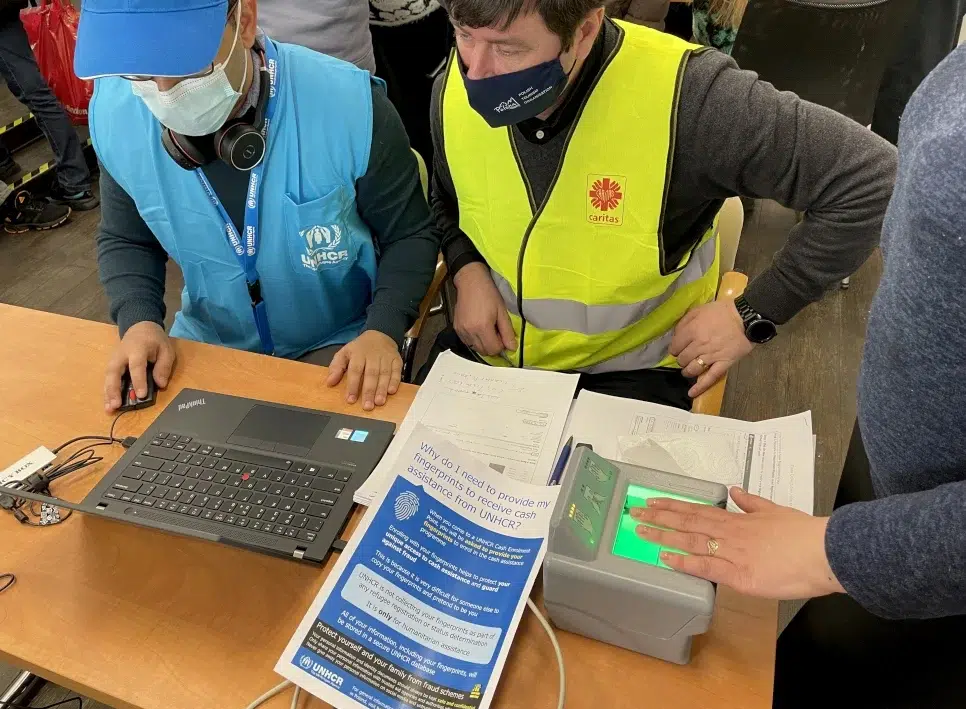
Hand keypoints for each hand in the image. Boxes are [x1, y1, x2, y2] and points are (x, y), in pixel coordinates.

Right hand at [104, 321, 175, 412]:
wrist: (140, 327)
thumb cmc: (155, 340)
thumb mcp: (166, 349)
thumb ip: (164, 366)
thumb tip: (160, 385)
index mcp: (137, 349)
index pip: (136, 366)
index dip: (138, 380)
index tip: (141, 395)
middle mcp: (122, 355)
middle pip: (115, 372)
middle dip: (114, 389)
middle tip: (116, 405)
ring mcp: (114, 360)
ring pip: (108, 377)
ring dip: (108, 393)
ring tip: (109, 409)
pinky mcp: (112, 365)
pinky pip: (108, 379)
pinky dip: (107, 392)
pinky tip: (109, 404)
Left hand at [325, 331, 401, 410]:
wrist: (379, 334)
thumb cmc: (359, 349)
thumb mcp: (344, 353)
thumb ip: (336, 367)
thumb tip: (329, 382)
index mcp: (358, 354)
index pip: (355, 370)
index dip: (353, 385)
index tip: (351, 399)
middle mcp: (373, 355)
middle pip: (371, 374)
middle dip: (369, 391)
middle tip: (367, 406)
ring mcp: (386, 357)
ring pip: (384, 374)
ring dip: (382, 389)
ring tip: (379, 402)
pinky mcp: (396, 360)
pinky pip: (397, 371)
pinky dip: (395, 381)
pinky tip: (391, 391)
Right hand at [453, 262, 516, 356]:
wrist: (471, 282)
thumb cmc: (488, 293)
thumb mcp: (502, 311)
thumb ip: (507, 332)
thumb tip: (512, 347)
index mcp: (482, 327)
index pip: (494, 349)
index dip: (501, 346)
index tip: (504, 337)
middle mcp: (470, 331)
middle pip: (484, 351)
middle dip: (493, 346)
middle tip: (497, 333)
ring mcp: (461, 330)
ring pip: (476, 348)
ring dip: (484, 344)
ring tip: (488, 329)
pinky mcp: (457, 328)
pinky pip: (468, 342)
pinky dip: (475, 340)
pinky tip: (479, 328)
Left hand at [630, 488, 844, 599]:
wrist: (824, 552)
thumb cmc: (804, 533)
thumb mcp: (775, 510)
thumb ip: (752, 502)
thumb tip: (735, 491)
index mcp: (738, 519)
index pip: (697, 510)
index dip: (672, 506)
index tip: (651, 502)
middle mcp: (730, 533)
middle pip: (688, 522)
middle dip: (659, 518)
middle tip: (634, 514)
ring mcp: (732, 553)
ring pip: (691, 541)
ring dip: (664, 536)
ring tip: (641, 532)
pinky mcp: (739, 575)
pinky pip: (707, 567)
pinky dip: (685, 563)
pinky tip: (666, 559)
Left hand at [669, 299, 753, 398]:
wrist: (747, 317)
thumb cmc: (723, 311)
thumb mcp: (700, 309)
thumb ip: (685, 322)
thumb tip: (675, 335)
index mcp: (692, 331)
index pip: (675, 346)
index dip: (674, 348)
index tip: (677, 348)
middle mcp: (699, 345)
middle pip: (682, 359)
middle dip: (681, 359)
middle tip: (685, 357)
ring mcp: (711, 356)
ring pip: (692, 369)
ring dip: (687, 370)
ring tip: (688, 370)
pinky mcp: (723, 364)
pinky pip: (710, 378)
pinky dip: (700, 387)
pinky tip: (691, 393)